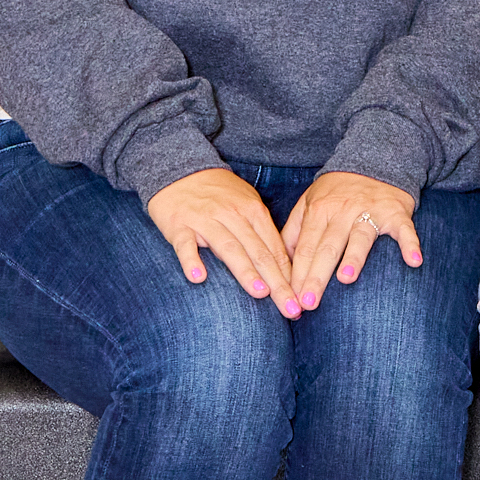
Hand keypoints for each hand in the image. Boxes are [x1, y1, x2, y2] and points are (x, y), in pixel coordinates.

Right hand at [145, 168, 299, 312]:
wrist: (179, 170)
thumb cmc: (219, 194)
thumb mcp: (246, 205)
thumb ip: (262, 234)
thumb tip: (284, 267)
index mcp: (253, 211)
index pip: (275, 248)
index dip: (289, 276)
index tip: (300, 300)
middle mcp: (232, 215)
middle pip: (259, 252)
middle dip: (276, 282)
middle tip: (290, 309)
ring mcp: (205, 219)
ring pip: (229, 247)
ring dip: (245, 271)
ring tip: (260, 294)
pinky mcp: (179, 225)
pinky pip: (185, 245)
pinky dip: (191, 260)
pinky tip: (198, 278)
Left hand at [279, 169, 424, 309]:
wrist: (374, 162)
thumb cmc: (337, 192)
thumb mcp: (309, 203)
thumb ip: (294, 231)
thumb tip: (278, 263)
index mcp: (319, 210)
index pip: (305, 246)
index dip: (297, 273)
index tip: (290, 297)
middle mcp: (343, 211)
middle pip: (328, 246)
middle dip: (317, 275)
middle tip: (309, 302)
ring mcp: (371, 211)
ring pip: (362, 236)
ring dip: (355, 256)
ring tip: (347, 278)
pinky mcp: (397, 213)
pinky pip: (405, 230)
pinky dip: (410, 244)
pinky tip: (414, 261)